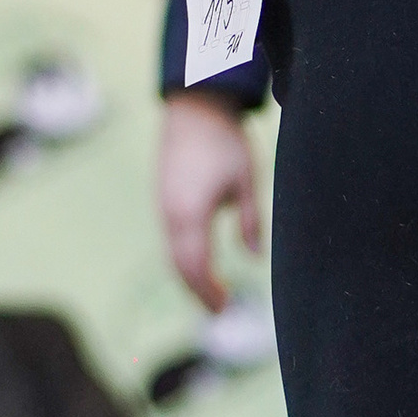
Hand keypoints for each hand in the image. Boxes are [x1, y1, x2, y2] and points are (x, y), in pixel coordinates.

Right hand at [157, 96, 260, 312]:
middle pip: (180, 265)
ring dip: (189, 276)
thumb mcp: (246, 180)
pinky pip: (170, 238)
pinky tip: (198, 262)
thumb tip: (255, 256)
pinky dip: (183, 257)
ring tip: (210, 291)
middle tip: (219, 310)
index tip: (225, 309)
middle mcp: (171, 214)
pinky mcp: (163, 197)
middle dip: (197, 291)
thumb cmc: (225, 141)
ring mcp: (163, 205)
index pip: (196, 265)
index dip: (209, 291)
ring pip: (172, 252)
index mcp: (191, 213)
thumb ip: (251, 220)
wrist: (194, 105)